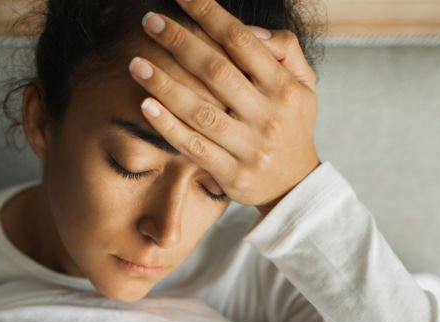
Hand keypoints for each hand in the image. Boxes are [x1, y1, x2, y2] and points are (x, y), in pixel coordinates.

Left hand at [130, 0, 321, 215]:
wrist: (296, 186)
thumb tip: (251, 30)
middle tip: (148, 21)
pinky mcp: (232, 175)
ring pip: (201, 111)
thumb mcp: (303, 85)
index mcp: (284, 88)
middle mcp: (268, 116)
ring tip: (136, 64)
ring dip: (165, 85)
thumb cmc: (291, 125)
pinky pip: (195, 148)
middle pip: (216, 72)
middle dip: (180, 42)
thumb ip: (285, 51)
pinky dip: (169, 127)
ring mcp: (250, 148)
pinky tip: (146, 106)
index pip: (242, 42)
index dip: (209, 14)